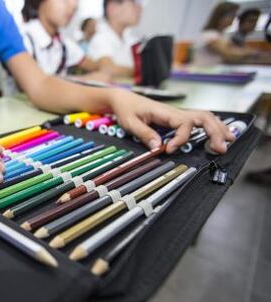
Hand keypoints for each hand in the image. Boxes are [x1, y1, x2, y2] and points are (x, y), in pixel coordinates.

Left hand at [109, 89, 234, 153]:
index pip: (183, 124)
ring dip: (218, 129)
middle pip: (203, 118)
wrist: (124, 99)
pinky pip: (198, 121)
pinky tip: (219, 135)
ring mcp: (178, 115)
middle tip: (220, 148)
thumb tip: (158, 146)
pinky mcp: (178, 119)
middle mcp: (176, 112)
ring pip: (205, 118)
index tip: (169, 150)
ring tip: (228, 142)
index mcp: (165, 112)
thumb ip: (144, 133)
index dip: (180, 139)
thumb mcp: (130, 122)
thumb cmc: (127, 109)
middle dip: (214, 132)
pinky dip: (212, 127)